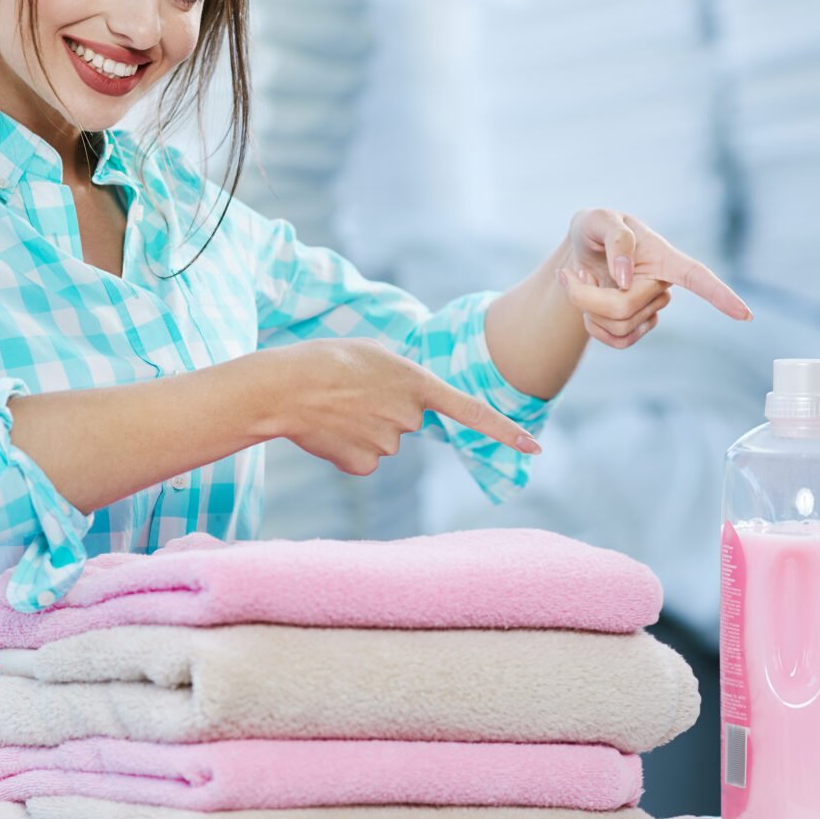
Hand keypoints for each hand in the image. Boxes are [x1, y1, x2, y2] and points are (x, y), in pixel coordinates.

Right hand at [263, 338, 540, 475]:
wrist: (284, 387)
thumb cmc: (324, 360)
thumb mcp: (373, 353)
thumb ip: (401, 378)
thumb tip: (406, 414)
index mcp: (417, 383)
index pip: (471, 411)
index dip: (504, 430)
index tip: (535, 448)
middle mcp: (410, 417)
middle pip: (408, 422)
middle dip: (384, 411)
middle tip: (350, 393)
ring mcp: (389, 444)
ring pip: (384, 442)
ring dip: (361, 428)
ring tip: (333, 408)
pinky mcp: (364, 465)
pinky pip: (363, 459)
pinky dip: (347, 449)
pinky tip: (328, 430)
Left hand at [557, 208, 750, 349]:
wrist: (579, 252)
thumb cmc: (594, 229)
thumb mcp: (598, 219)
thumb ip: (616, 239)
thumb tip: (627, 278)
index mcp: (664, 257)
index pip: (698, 277)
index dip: (720, 295)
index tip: (745, 315)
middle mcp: (662, 285)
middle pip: (624, 307)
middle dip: (586, 295)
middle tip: (571, 274)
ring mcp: (649, 309)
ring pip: (616, 326)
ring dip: (585, 305)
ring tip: (582, 279)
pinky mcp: (634, 327)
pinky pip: (615, 341)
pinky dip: (591, 325)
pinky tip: (587, 305)